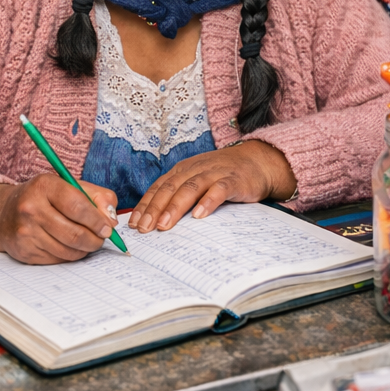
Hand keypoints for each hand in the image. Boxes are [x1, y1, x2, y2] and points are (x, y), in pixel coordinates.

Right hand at [0, 173, 118, 263]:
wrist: (2, 214)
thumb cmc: (42, 198)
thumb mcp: (67, 186)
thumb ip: (96, 196)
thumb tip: (111, 220)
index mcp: (44, 186)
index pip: (78, 206)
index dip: (98, 221)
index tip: (107, 228)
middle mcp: (31, 208)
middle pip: (75, 234)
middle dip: (95, 240)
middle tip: (101, 239)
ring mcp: (26, 231)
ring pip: (68, 250)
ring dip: (84, 250)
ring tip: (86, 242)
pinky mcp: (24, 251)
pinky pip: (58, 260)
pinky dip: (69, 256)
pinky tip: (67, 246)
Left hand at [128, 141, 296, 232]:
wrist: (257, 161)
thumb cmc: (222, 175)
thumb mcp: (197, 181)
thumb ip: (180, 195)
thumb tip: (156, 219)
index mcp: (181, 171)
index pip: (158, 188)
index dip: (144, 205)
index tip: (133, 223)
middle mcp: (193, 170)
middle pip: (169, 189)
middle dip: (153, 209)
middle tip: (143, 228)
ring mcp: (213, 174)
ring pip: (189, 189)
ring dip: (175, 207)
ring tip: (163, 225)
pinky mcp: (233, 180)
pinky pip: (219, 190)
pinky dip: (208, 202)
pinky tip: (199, 215)